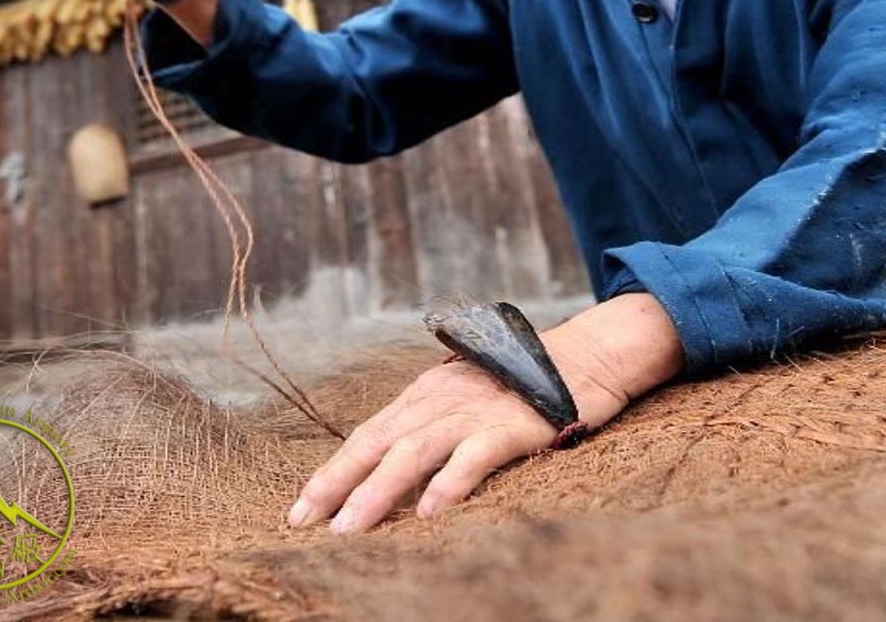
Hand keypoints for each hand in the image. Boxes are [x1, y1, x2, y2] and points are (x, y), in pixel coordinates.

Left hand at [288, 293, 684, 534]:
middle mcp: (441, 400)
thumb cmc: (521, 384)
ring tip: (349, 529)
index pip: (368, 434)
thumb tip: (390, 465)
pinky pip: (474, 456)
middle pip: (378, 442)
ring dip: (378, 491)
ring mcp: (475, 410)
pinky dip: (450, 484)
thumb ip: (430, 423)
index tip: (301, 506)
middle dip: (338, 482)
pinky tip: (430, 514)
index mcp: (425, 394)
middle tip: (305, 522)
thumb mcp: (464, 396)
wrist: (584, 356)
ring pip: (414, 452)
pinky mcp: (512, 424)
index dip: (333, 470)